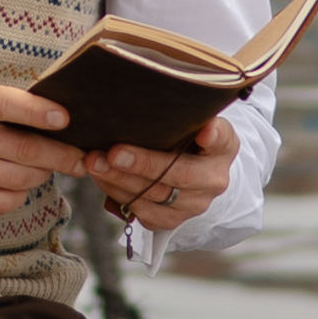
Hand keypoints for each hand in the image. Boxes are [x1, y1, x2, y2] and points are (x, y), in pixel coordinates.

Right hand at [0, 78, 85, 213]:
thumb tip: (42, 112)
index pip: (6, 103)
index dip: (41, 111)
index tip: (65, 119)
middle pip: (23, 149)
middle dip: (60, 155)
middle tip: (78, 156)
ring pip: (19, 179)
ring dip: (39, 174)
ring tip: (42, 167)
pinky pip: (1, 202)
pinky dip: (17, 194)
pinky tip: (14, 184)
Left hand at [85, 117, 237, 231]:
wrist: (190, 175)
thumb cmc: (183, 138)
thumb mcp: (190, 121)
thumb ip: (181, 113)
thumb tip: (151, 97)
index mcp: (223, 148)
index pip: (222, 139)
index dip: (213, 135)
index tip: (203, 131)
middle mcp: (213, 180)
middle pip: (180, 174)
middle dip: (143, 164)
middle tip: (114, 152)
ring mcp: (193, 204)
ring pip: (155, 196)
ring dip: (120, 179)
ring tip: (95, 162)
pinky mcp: (171, 221)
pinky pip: (141, 211)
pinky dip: (116, 193)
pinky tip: (100, 176)